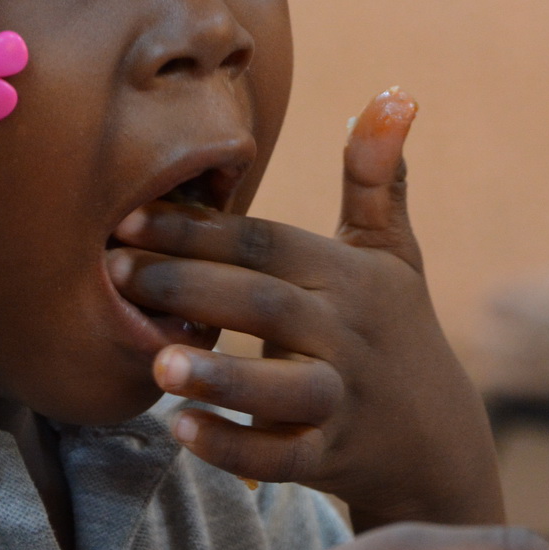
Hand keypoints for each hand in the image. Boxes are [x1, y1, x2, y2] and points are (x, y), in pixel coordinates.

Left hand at [108, 88, 502, 526]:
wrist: (436, 442)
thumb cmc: (394, 330)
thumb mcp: (392, 254)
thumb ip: (378, 178)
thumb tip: (395, 91)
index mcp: (350, 277)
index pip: (267, 245)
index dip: (200, 229)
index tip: (128, 216)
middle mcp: (348, 335)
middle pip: (264, 304)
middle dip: (187, 287)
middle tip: (112, 274)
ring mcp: (342, 400)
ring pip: (282, 388)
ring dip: (219, 376)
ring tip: (154, 361)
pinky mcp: (332, 458)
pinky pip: (282, 457)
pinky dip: (234, 447)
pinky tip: (180, 430)